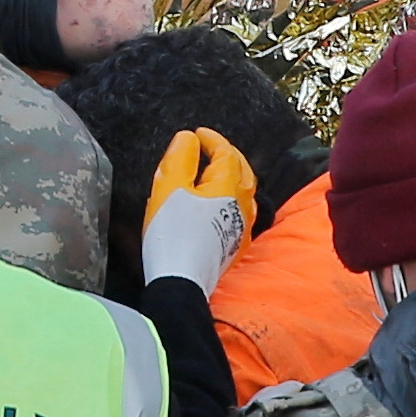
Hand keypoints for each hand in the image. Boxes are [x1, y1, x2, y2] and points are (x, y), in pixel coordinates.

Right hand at [143, 126, 257, 295]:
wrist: (182, 282)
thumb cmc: (172, 233)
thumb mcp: (169, 188)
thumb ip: (181, 158)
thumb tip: (189, 138)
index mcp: (228, 186)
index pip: (227, 153)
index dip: (213, 140)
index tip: (198, 134)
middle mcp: (243, 205)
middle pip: (243, 171)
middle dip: (228, 155)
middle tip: (211, 148)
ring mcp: (242, 227)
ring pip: (246, 192)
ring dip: (234, 176)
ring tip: (217, 171)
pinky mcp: (236, 246)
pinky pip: (241, 212)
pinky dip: (232, 198)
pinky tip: (221, 204)